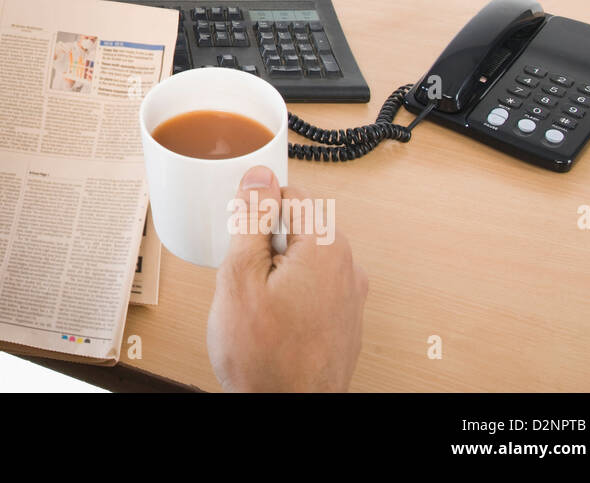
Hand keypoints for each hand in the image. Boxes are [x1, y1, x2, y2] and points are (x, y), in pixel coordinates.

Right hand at [206, 165, 367, 391]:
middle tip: (244, 275)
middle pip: (299, 227)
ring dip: (277, 270)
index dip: (257, 210)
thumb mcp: (239, 277)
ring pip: (304, 258)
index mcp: (325, 248)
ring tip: (256, 303)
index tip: (241, 233)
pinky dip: (291, 294)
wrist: (288, 412)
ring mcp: (350, 297)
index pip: (290, 194)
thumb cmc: (265, 358)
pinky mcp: (344, 320)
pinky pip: (313, 287)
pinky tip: (272, 320)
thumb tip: (259, 177)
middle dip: (265, 242)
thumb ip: (251, 220)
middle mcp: (347, 268)